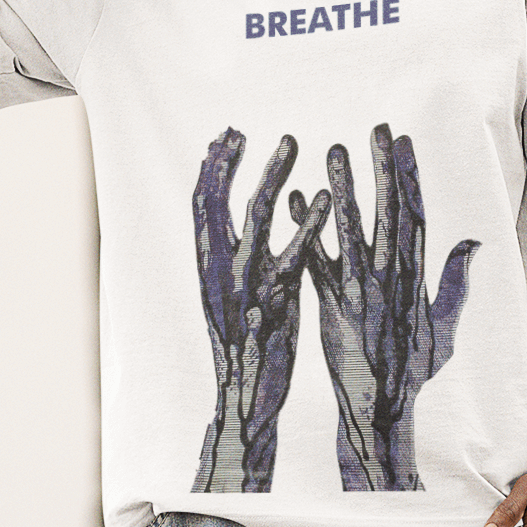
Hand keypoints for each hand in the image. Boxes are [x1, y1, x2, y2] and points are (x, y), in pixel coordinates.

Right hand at [192, 128, 331, 493]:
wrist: (247, 397)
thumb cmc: (246, 346)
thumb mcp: (229, 297)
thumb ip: (232, 258)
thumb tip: (235, 222)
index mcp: (208, 266)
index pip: (202, 204)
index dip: (212, 167)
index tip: (225, 136)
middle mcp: (220, 271)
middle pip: (216, 201)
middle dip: (228, 161)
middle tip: (243, 129)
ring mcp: (246, 284)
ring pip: (254, 218)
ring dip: (272, 175)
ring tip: (292, 142)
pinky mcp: (276, 302)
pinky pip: (292, 255)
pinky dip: (307, 225)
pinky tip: (324, 198)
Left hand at [289, 124, 477, 490]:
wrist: (381, 411)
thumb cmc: (412, 374)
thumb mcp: (445, 330)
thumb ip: (454, 285)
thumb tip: (471, 244)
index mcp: (415, 280)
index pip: (416, 218)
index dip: (411, 179)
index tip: (405, 145)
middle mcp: (390, 280)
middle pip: (389, 214)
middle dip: (384, 169)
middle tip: (378, 130)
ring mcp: (360, 292)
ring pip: (352, 230)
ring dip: (344, 188)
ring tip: (335, 151)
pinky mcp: (331, 307)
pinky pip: (316, 262)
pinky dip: (306, 231)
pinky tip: (295, 199)